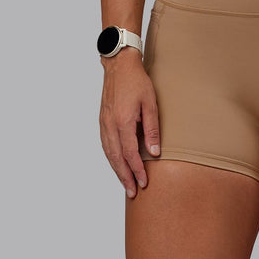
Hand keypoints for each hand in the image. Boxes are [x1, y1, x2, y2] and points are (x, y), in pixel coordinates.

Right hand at [99, 50, 159, 198]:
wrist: (119, 66)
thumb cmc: (137, 82)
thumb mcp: (151, 104)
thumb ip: (152, 130)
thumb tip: (155, 153)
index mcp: (122, 122)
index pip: (130, 153)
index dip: (137, 170)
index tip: (144, 183)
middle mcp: (110, 125)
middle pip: (117, 158)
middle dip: (125, 177)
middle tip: (133, 193)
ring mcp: (104, 123)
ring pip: (109, 154)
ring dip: (117, 171)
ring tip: (126, 184)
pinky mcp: (103, 121)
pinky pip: (106, 145)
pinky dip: (111, 159)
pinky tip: (116, 165)